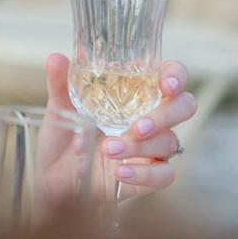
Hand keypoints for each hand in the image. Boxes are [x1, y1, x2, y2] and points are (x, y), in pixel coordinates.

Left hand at [43, 54, 195, 196]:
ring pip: (169, 142)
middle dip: (165, 115)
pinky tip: (120, 172)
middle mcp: (151, 118)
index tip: (165, 84)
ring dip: (139, 146)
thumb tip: (56, 58)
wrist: (53, 180)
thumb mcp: (60, 110)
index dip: (176, 76)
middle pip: (184, 107)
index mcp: (137, 94)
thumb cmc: (64, 139)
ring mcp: (152, 148)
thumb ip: (61, 84)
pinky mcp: (148, 175)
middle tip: (138, 127)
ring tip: (107, 149)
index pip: (171, 77)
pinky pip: (164, 174)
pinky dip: (144, 174)